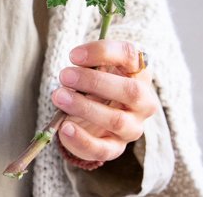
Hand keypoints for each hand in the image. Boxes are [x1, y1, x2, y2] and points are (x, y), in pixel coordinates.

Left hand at [52, 39, 158, 162]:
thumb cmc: (93, 89)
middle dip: (94, 81)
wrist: (89, 120)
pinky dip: (82, 139)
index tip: (74, 55)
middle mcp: (143, 102)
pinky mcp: (117, 147)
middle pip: (131, 91)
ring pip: (117, 120)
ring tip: (59, 97)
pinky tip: (65, 128)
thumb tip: (75, 66)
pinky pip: (103, 148)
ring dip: (84, 107)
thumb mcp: (92, 72)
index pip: (131, 56)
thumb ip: (88, 66)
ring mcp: (133, 127)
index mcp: (138, 74)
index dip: (103, 52)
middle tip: (65, 75)